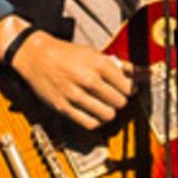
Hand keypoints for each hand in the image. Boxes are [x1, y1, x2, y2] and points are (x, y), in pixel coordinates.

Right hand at [11, 27, 131, 130]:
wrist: (36, 57)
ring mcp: (74, 94)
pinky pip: (90, 123)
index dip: (130, 89)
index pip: (127, 86)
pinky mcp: (63, 107)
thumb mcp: (94, 53)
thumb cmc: (66, 54)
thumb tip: (141, 73)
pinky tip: (94, 114)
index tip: (126, 89)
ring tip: (105, 106)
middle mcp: (87, 79)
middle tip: (114, 97)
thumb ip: (119, 65)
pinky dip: (96, 121)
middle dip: (120, 100)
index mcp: (98, 63)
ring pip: (108, 115)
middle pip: (120, 101)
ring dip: (109, 112)